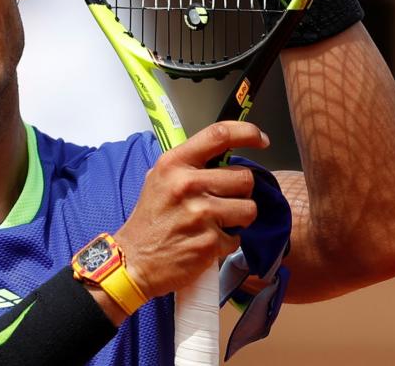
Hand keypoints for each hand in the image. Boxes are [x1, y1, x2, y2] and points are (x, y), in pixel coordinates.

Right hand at [114, 122, 269, 298]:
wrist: (134, 261)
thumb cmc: (150, 219)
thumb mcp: (159, 179)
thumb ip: (189, 164)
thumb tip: (225, 153)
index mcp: (174, 164)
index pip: (219, 135)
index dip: (247, 133)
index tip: (261, 139)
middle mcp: (187, 184)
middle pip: (244, 177)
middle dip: (241, 191)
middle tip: (223, 201)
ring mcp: (200, 214)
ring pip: (249, 208)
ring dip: (239, 217)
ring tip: (218, 222)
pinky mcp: (210, 242)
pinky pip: (238, 237)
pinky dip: (227, 242)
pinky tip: (206, 242)